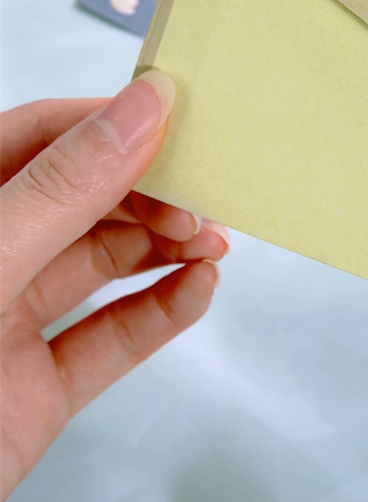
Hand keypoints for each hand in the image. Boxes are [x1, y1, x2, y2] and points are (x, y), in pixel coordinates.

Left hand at [0, 72, 227, 501]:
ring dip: (168, 248)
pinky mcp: (37, 388)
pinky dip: (163, 312)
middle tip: (202, 201)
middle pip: (84, 200)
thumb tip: (138, 112)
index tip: (179, 122)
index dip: (111, 125)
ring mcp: (7, 324)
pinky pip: (113, 338)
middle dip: (153, 194)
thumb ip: (62, 190)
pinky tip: (196, 290)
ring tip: (212, 243)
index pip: (38, 136)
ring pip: (105, 265)